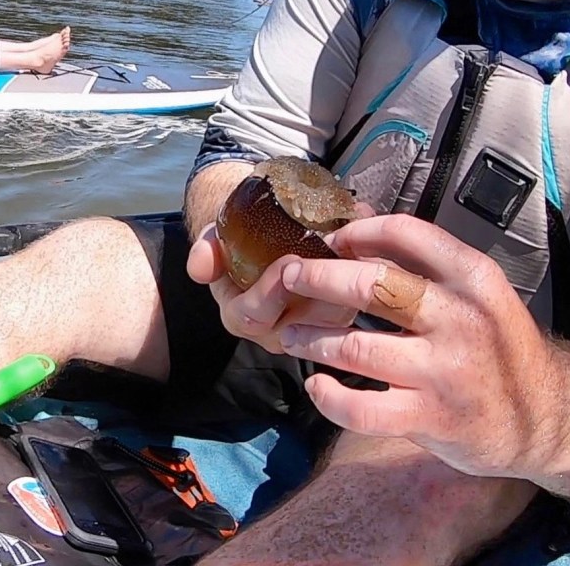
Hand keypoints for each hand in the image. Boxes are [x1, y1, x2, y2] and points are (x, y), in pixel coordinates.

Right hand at [186, 224, 359, 353]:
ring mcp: (312, 327)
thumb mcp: (214, 241)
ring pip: (338, 318)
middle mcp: (278, 330)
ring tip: (356, 251)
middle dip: (321, 291)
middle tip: (333, 257)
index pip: (254, 316)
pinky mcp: (340, 316)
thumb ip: (205, 251)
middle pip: (304, 323)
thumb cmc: (237, 241)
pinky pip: (356, 303)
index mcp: (243, 317)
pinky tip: (368, 247)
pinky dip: (364, 275)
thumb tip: (200, 266)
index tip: (288, 260)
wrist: (258, 238)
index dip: (271, 291)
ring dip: (349, 286)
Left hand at [276, 214, 559, 479]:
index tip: (331, 240)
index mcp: (472, 276)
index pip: (405, 233)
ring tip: (290, 333)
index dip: (357, 232)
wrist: (546, 414)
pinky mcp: (432, 417)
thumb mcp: (477, 290)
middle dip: (318, 278)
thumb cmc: (499, 342)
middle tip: (289, 276)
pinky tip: (316, 385)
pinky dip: (329, 398)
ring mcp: (444, 371)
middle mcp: (460, 318)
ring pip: (357, 349)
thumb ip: (424, 258)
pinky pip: (363, 410)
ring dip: (312, 337)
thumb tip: (358, 220)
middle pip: (372, 286)